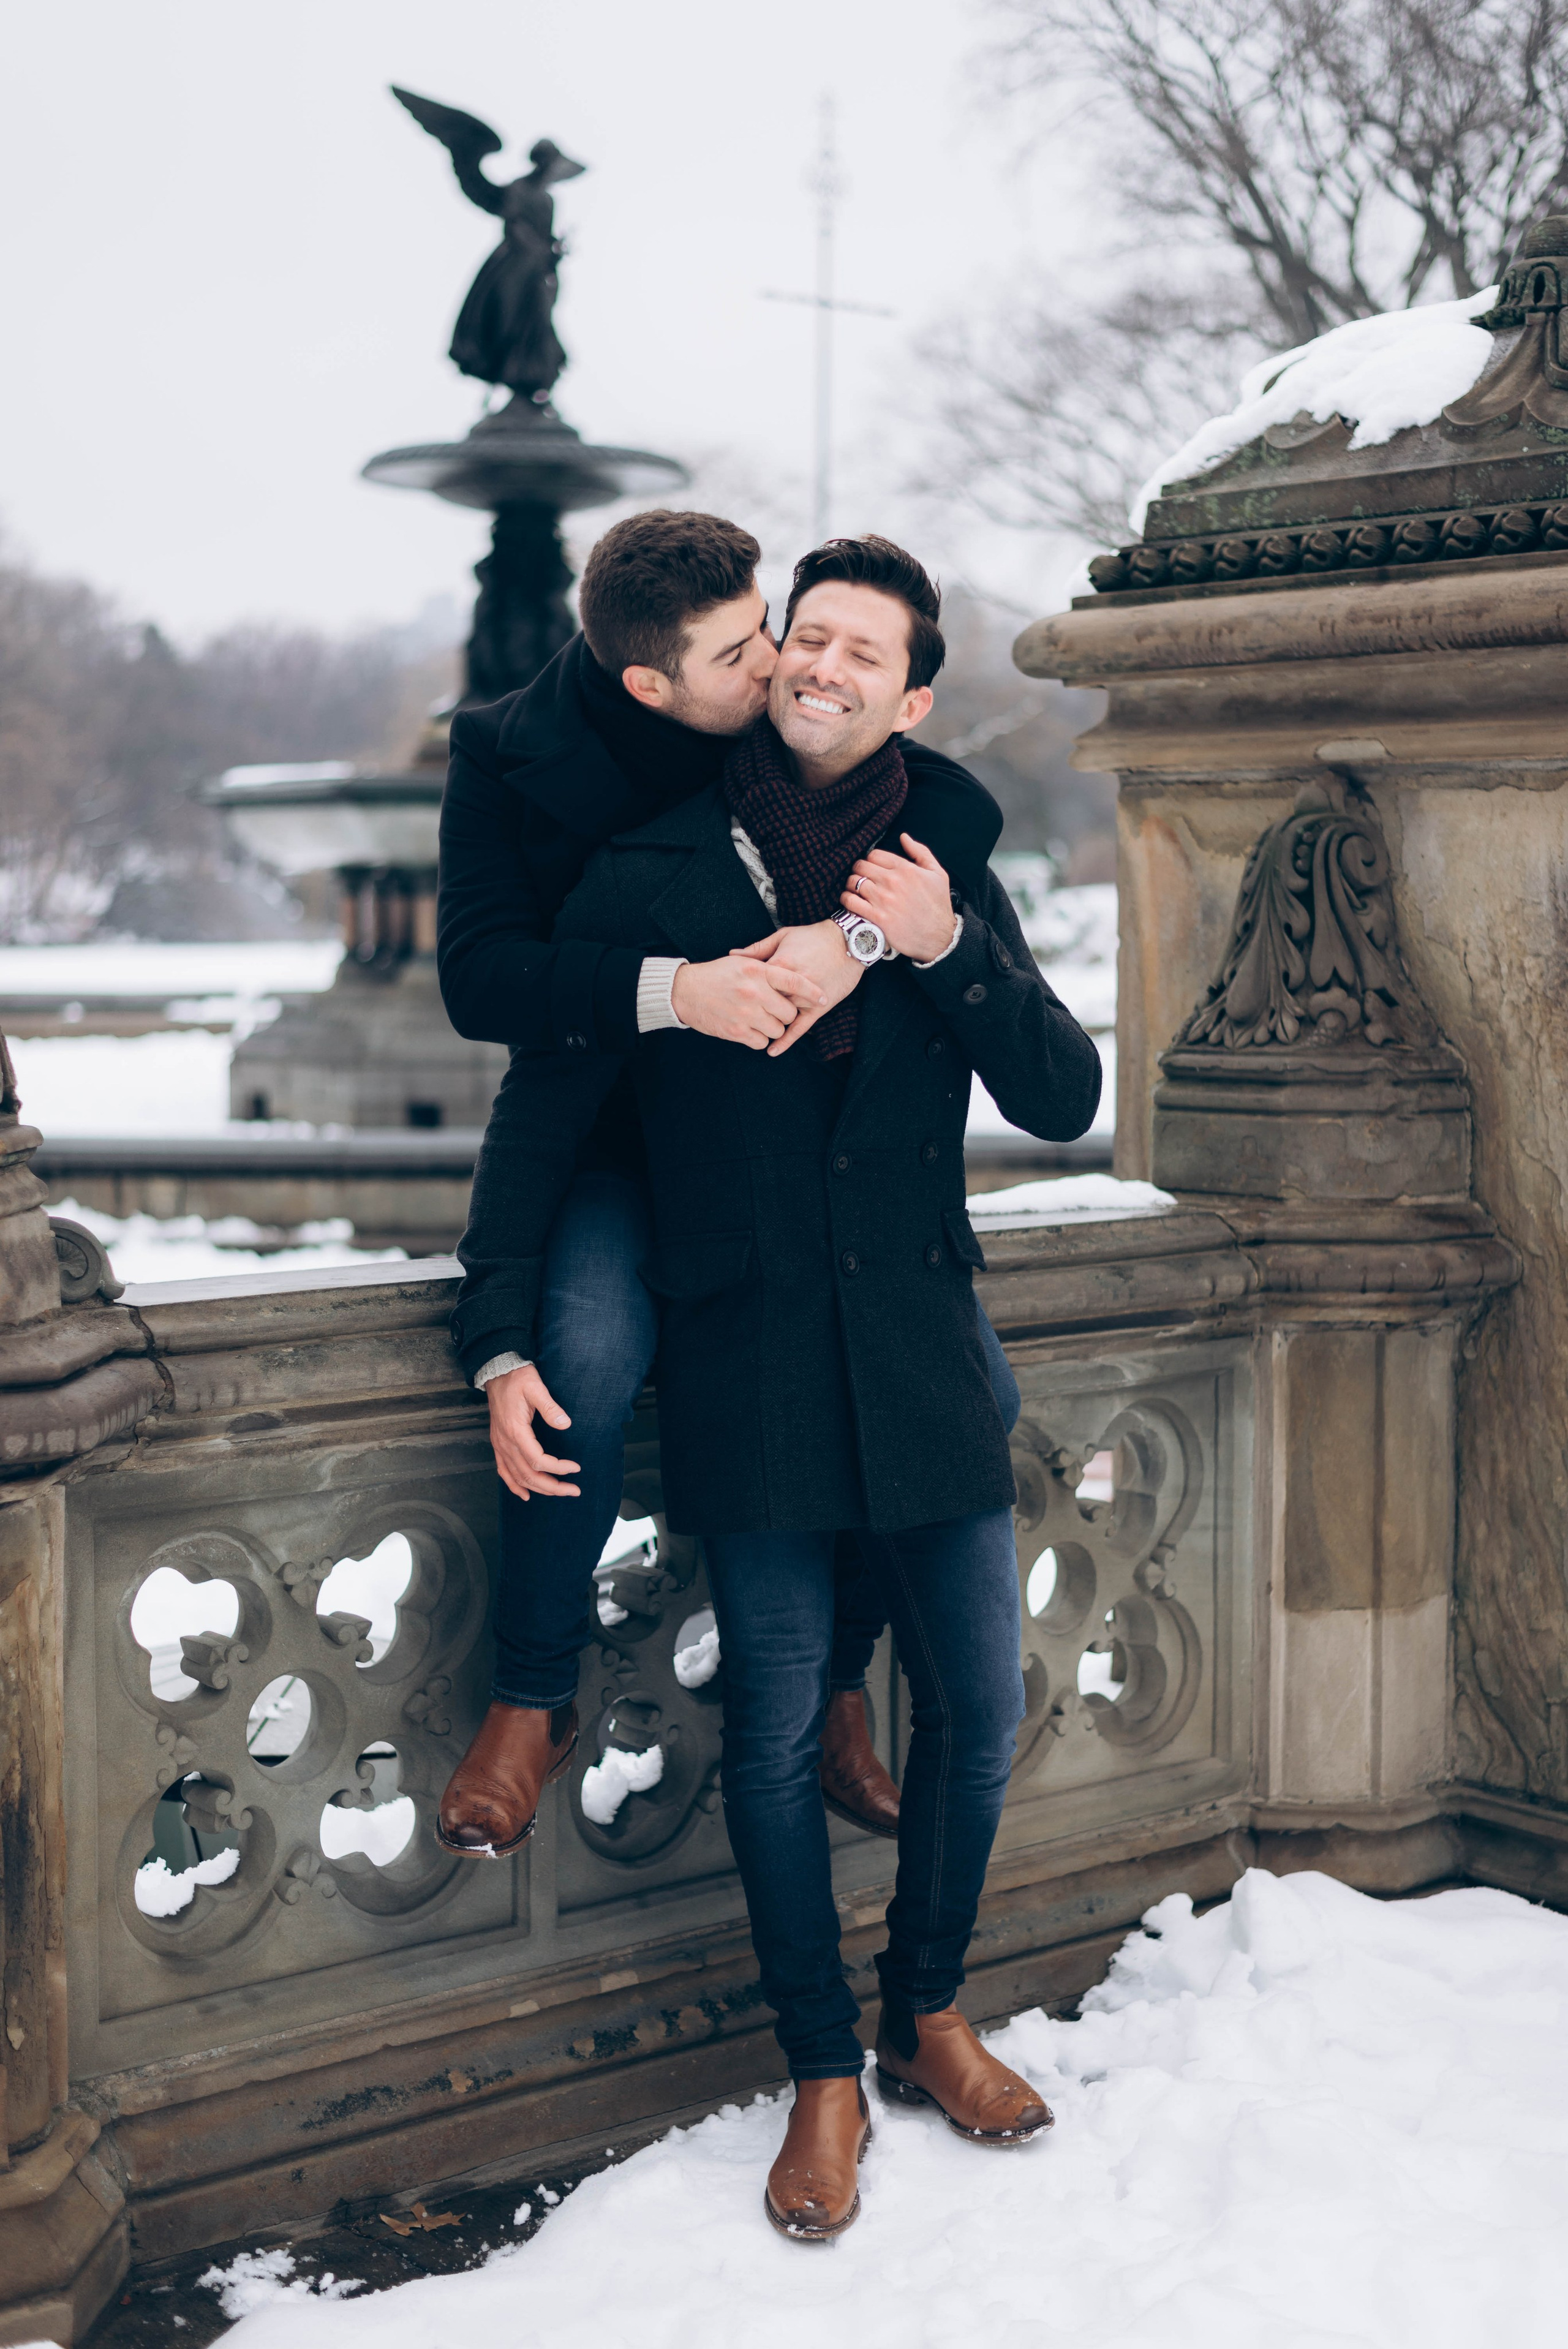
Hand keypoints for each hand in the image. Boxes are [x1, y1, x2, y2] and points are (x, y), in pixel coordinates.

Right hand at [487, 1363, 580, 1499]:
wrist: (497, 1373)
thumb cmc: (517, 1379)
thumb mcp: (536, 1387)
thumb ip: (550, 1407)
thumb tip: (565, 1424)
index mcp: (515, 1431)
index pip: (538, 1460)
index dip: (557, 1468)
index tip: (575, 1468)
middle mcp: (505, 1442)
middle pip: (528, 1475)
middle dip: (552, 1487)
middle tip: (573, 1491)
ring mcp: (500, 1445)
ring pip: (517, 1476)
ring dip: (538, 1488)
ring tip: (558, 1492)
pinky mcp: (498, 1444)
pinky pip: (503, 1471)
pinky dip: (514, 1485)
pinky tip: (525, 1494)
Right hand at [671, 953, 824, 1049]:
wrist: (684, 991)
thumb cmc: (715, 975)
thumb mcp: (741, 962)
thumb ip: (765, 965)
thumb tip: (790, 971)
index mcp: (757, 971)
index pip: (794, 982)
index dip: (812, 992)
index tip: (823, 999)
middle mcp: (754, 992)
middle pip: (788, 1012)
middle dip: (785, 1014)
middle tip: (775, 1010)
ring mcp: (745, 1013)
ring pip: (777, 1030)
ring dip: (772, 1027)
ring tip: (760, 1019)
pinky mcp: (736, 1032)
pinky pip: (762, 1042)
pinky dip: (759, 1038)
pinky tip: (749, 1029)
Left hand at [730, 920, 865, 1055]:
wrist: (849, 941)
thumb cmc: (814, 936)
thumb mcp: (783, 936)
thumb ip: (757, 948)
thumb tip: (732, 955)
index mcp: (780, 965)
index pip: (754, 984)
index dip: (743, 990)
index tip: (734, 992)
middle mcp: (792, 984)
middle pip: (765, 1003)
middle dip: (752, 1008)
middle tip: (739, 1012)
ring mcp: (806, 998)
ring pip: (780, 1016)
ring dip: (767, 1022)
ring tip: (750, 1028)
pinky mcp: (819, 1008)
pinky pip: (800, 1028)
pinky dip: (785, 1041)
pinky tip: (771, 1051)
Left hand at [842, 834, 956, 961]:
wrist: (940, 937)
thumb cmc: (938, 905)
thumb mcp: (937, 874)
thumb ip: (920, 852)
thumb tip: (904, 837)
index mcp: (905, 869)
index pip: (874, 854)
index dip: (871, 860)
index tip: (872, 869)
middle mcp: (892, 881)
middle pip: (860, 866)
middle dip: (859, 871)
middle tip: (862, 879)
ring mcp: (883, 899)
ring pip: (853, 882)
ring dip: (851, 885)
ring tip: (855, 891)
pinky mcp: (877, 917)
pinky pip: (850, 902)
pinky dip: (846, 900)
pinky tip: (851, 902)